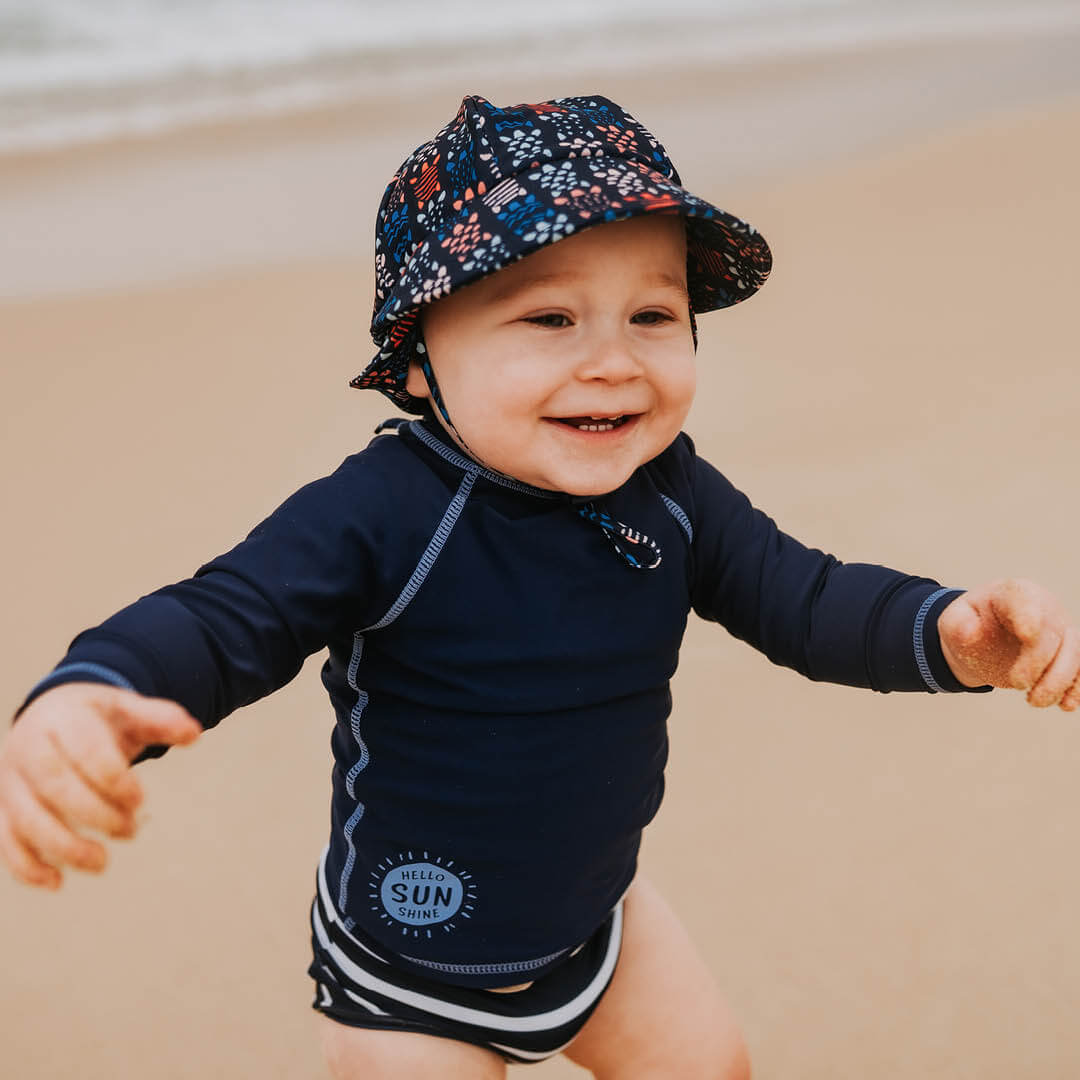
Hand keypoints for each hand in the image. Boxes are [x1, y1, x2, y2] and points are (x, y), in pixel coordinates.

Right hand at [0, 683, 200, 888]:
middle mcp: (29, 748)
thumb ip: (161, 719)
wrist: (48, 714)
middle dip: (94, 814)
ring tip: (101, 863)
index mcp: (64, 719)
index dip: (115, 779)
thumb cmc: (96, 717)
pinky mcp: (3, 807)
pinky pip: (6, 840)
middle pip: (54, 786)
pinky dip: (26, 866)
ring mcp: (11, 780)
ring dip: (62, 846)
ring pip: (26, 818)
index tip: (141, 800)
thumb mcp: (128, 709)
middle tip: (130, 831)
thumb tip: (194, 732)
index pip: (86, 750)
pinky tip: (56, 883)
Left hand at [938, 579, 1079, 708]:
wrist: (982, 636)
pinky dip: (1077, 688)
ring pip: (1074, 651)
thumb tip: (971, 632)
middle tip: (1018, 684)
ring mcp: (1060, 629)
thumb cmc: (969, 623)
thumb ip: (958, 625)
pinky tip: (1066, 705)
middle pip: (1052, 632)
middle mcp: (1044, 608)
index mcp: (1013, 594)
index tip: (1027, 635)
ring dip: (1059, 680)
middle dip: (1038, 661)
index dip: (1029, 616)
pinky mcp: (1068, 653)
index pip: (1024, 600)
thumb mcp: (953, 621)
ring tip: (1034, 701)